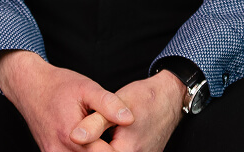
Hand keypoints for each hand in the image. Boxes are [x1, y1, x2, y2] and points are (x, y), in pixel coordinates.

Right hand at [0, 49, 133, 151]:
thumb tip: (130, 119)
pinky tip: (89, 139)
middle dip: (107, 148)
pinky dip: (83, 150)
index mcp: (72, 136)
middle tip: (109, 132)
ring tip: (100, 135)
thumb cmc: (59, 85)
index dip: (118, 145)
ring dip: (95, 149)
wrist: (29, 86)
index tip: (120, 132)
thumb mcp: (87, 88)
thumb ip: (109, 104)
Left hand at [70, 69, 184, 151]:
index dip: (83, 145)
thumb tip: (73, 137)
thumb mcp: (116, 105)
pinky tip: (108, 136)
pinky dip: (112, 147)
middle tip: (89, 130)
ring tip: (102, 130)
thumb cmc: (144, 98)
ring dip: (102, 146)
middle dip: (92, 146)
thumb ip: (94, 123)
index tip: (76, 133)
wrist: (170, 97)